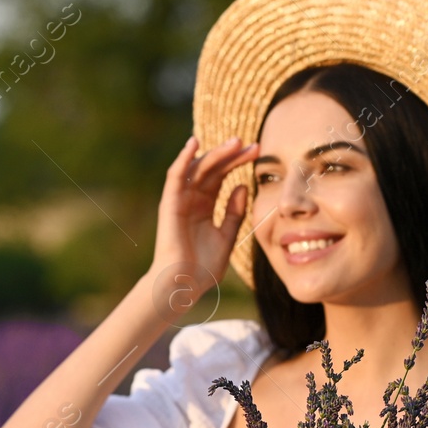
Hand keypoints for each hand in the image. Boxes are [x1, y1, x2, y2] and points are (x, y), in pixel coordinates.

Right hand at [149, 135, 259, 311]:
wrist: (183, 285)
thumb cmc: (202, 268)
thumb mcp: (226, 238)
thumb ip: (234, 213)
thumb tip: (242, 186)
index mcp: (204, 207)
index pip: (222, 176)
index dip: (238, 162)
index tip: (258, 152)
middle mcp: (191, 200)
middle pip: (213, 168)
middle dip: (232, 155)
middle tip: (254, 144)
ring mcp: (180, 200)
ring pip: (198, 168)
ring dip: (215, 153)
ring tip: (236, 142)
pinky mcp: (170, 204)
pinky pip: (175, 177)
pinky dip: (182, 159)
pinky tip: (194, 143)